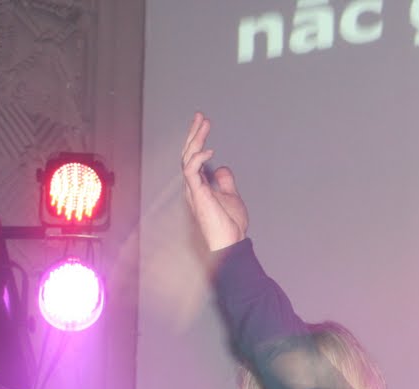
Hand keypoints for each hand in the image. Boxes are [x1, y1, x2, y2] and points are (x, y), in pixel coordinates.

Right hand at [181, 112, 248, 251]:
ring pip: (187, 158)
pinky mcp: (197, 194)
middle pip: (188, 153)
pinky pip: (191, 171)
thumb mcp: (230, 196)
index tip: (203, 123)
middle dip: (194, 133)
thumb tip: (222, 168)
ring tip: (204, 124)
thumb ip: (225, 182)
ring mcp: (193, 189)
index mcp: (198, 185)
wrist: (230, 242)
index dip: (197, 139)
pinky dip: (198, 158)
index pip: (194, 157)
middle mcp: (192, 185)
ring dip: (196, 139)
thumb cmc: (229, 225)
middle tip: (201, 116)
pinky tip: (208, 150)